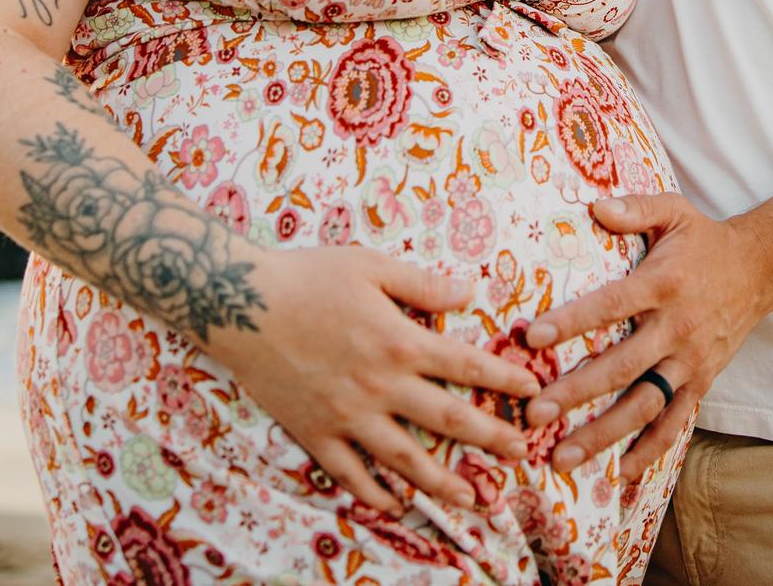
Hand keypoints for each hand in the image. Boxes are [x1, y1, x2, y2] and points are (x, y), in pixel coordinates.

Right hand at [209, 245, 541, 515]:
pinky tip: (396, 505)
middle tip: (521, 455)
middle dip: (490, 438)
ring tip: (472, 499)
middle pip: (448, 420)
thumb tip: (471, 292)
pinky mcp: (316, 433)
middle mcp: (381, 386)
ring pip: (405, 459)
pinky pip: (350, 473)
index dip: (505, 380)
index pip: (467, 366)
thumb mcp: (371, 266)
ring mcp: (347, 416)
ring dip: (442, 482)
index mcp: (400, 342)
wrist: (238, 304)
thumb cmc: (309, 277)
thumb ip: (423, 284)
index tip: (533, 391)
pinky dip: (374, 494)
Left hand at [521, 193, 772, 478]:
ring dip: (604, 433)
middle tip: (534, 412)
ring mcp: (691, 360)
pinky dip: (651, 449)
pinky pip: (676, 421)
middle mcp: (677, 327)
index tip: (533, 337)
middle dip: (576, 391)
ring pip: (645, 404)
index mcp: (663, 283)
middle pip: (622, 366)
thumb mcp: (674, 211)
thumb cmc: (705, 241)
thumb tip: (593, 206)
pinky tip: (621, 473)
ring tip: (563, 455)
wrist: (761, 270)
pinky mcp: (702, 381)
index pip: (612, 305)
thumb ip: (634, 208)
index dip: (573, 321)